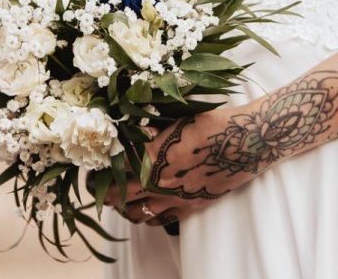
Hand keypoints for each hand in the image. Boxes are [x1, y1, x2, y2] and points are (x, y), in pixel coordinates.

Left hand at [105, 70, 337, 224]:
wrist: (248, 140)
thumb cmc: (212, 121)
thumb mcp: (176, 118)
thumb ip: (148, 127)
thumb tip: (126, 126)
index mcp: (151, 154)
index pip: (112, 167)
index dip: (97, 168)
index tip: (89, 167)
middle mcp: (158, 180)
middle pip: (117, 194)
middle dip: (102, 190)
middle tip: (95, 186)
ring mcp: (175, 197)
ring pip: (136, 212)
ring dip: (122, 207)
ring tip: (116, 200)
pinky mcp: (191, 206)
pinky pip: (160, 220)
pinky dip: (147, 217)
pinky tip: (144, 210)